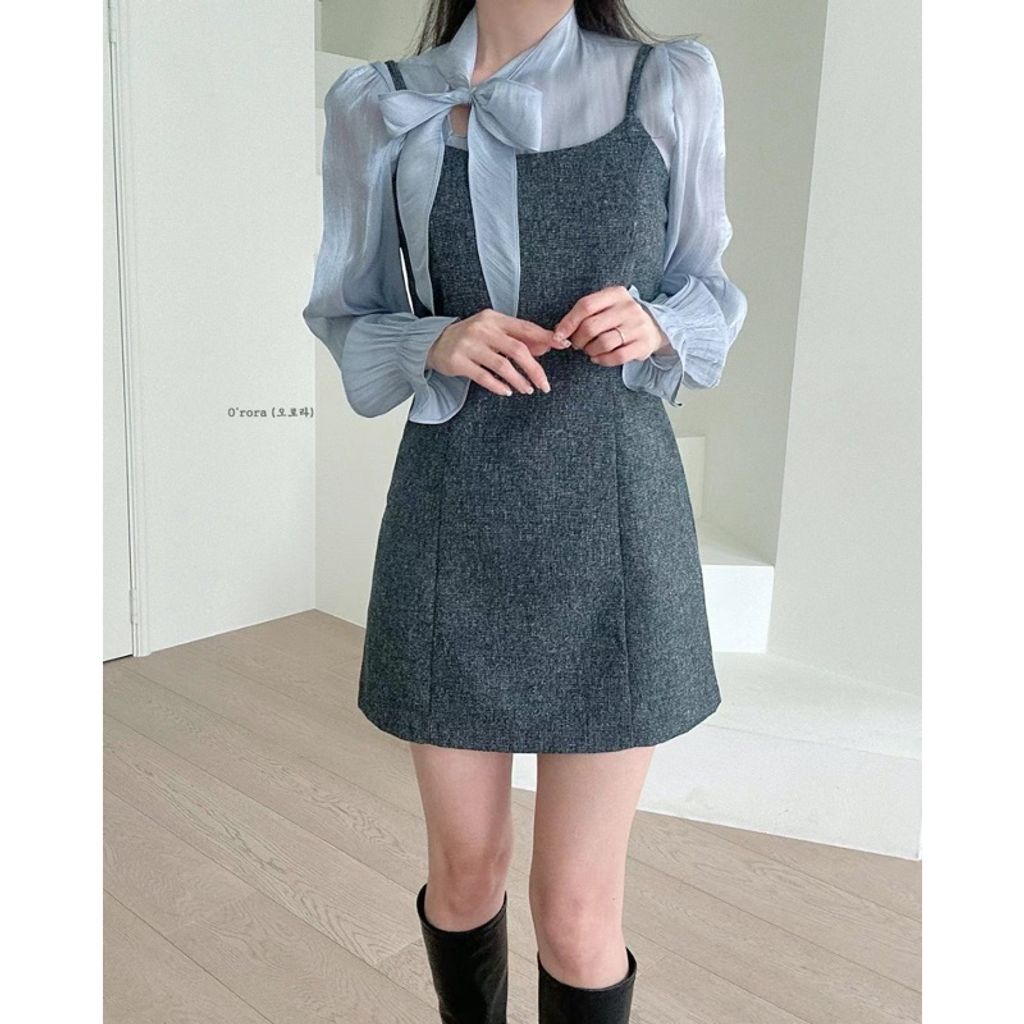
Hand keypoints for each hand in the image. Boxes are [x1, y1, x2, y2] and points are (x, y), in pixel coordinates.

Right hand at [426, 309, 554, 395]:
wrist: (435, 343)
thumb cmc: (471, 338)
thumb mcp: (494, 332)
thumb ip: (519, 338)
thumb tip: (546, 347)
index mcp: (495, 319)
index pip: (526, 328)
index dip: (546, 338)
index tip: (563, 346)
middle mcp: (483, 329)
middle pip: (517, 349)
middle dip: (534, 369)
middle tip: (544, 384)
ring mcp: (470, 345)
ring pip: (502, 366)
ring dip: (519, 380)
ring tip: (527, 389)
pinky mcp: (459, 362)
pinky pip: (484, 377)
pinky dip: (499, 386)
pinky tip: (507, 391)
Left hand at [552, 285, 674, 366]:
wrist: (653, 327)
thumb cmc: (620, 318)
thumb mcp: (605, 307)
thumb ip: (584, 314)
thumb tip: (559, 331)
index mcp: (615, 294)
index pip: (586, 306)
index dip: (569, 322)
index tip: (559, 335)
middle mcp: (628, 307)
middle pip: (591, 326)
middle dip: (578, 340)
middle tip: (577, 344)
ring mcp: (638, 326)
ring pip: (603, 343)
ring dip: (590, 350)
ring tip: (589, 350)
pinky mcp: (643, 344)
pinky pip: (616, 357)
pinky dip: (602, 360)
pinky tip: (598, 357)